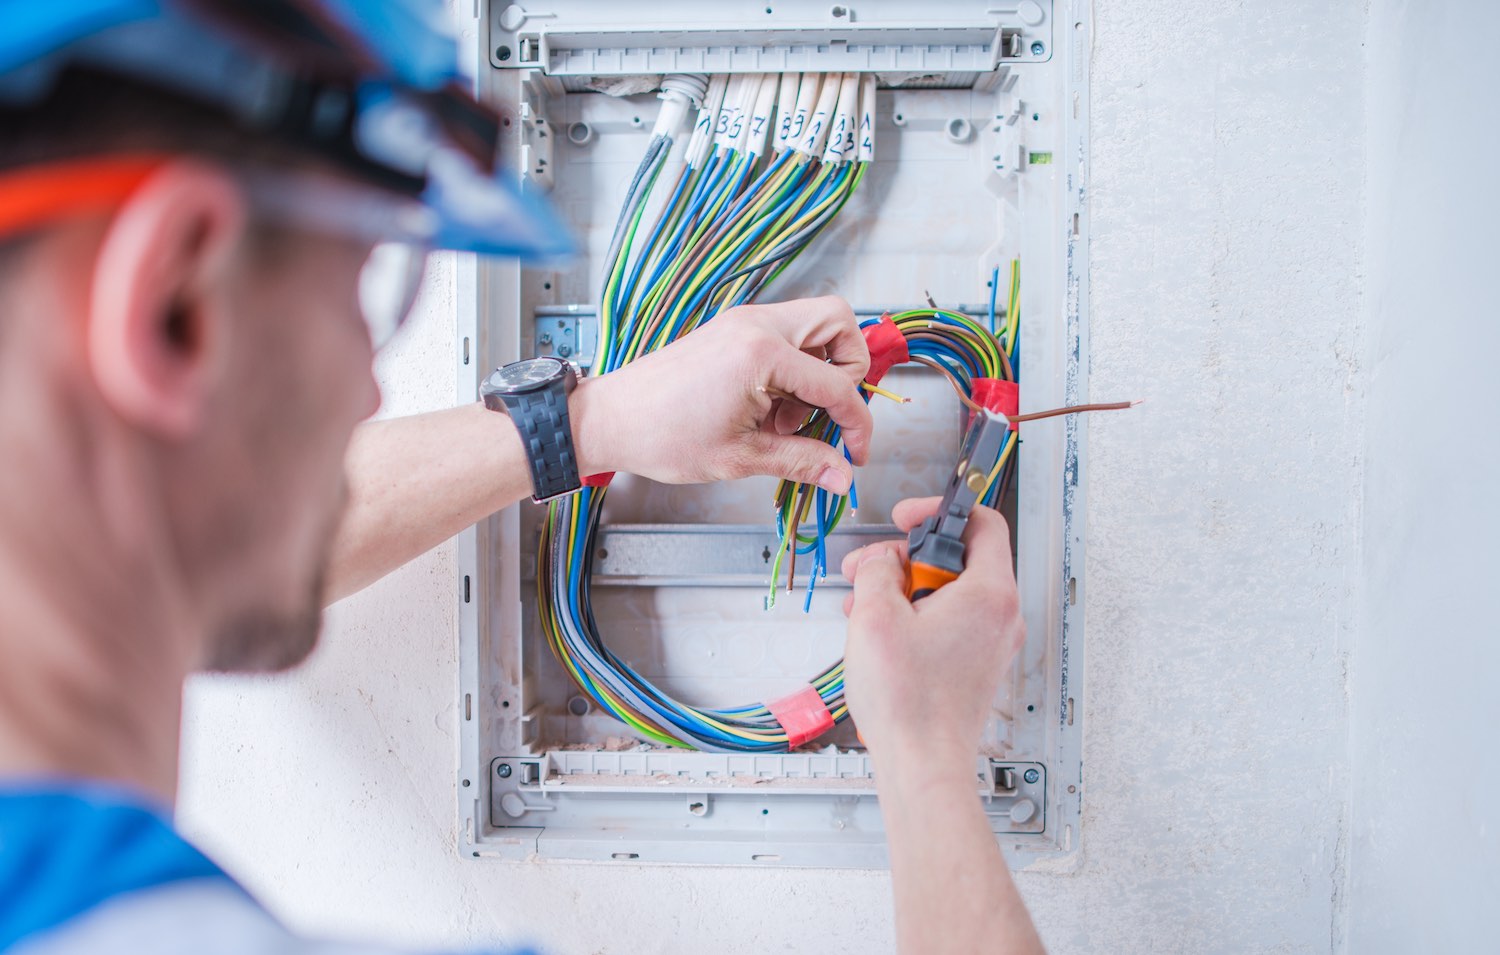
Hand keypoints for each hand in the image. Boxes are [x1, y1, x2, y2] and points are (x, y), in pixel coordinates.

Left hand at [572, 296, 871, 492]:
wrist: (611, 419)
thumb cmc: (661, 435)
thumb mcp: (740, 457)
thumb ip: (801, 462)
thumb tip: (842, 476)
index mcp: (762, 353)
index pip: (839, 383)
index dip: (856, 424)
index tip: (854, 454)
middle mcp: (757, 325)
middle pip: (839, 323)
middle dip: (849, 370)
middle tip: (828, 414)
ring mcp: (744, 322)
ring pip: (814, 326)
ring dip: (820, 371)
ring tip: (788, 420)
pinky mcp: (733, 330)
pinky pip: (786, 338)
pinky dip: (794, 369)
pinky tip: (770, 409)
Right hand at [840, 497, 1025, 765]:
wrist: (923, 763)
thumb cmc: (909, 703)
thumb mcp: (875, 615)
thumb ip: (877, 570)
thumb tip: (880, 562)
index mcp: (990, 593)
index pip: (982, 522)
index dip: (939, 511)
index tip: (905, 520)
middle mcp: (1000, 616)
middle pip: (957, 558)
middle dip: (905, 558)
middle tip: (869, 570)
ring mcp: (991, 643)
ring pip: (948, 592)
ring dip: (903, 590)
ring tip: (864, 607)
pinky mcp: (976, 665)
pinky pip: (948, 622)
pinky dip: (915, 617)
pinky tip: (880, 634)